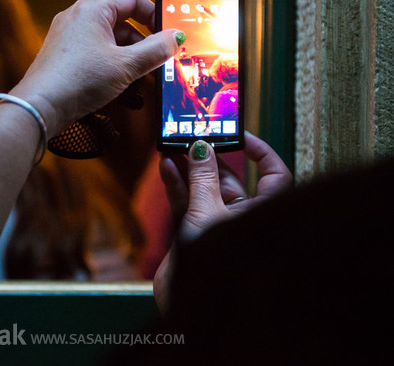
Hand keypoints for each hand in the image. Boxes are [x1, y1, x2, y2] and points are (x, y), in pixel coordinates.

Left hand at [10, 0, 181, 135]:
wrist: (40, 106)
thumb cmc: (79, 80)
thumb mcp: (126, 66)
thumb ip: (155, 51)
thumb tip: (175, 39)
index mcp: (92, 10)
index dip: (153, 13)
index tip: (167, 31)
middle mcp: (76, 17)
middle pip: (120, 22)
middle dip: (142, 43)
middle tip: (157, 62)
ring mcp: (66, 36)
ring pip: (107, 41)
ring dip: (127, 58)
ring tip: (140, 80)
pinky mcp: (61, 55)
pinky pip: (92, 53)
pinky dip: (109, 65)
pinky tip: (119, 86)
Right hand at [153, 132, 291, 309]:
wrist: (190, 305)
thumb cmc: (214, 264)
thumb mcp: (206, 212)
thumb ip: (201, 178)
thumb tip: (201, 148)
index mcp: (263, 214)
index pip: (274, 176)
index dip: (260, 153)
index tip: (239, 136)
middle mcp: (243, 219)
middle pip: (231, 180)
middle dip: (210, 159)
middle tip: (193, 139)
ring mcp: (217, 226)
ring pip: (204, 189)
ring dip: (188, 169)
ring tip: (172, 148)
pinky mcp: (194, 234)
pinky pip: (187, 202)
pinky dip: (176, 185)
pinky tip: (166, 168)